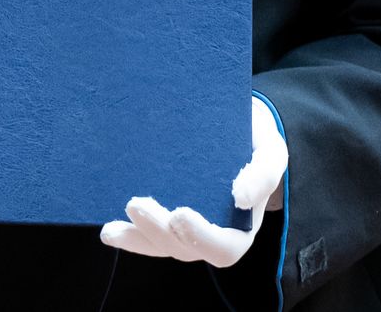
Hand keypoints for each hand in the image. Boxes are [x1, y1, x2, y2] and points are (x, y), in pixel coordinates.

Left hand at [100, 96, 288, 267]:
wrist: (240, 131)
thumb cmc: (256, 144)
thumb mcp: (271, 152)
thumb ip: (263, 173)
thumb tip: (240, 197)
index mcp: (240, 228)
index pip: (223, 247)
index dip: (200, 237)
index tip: (180, 213)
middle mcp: (211, 236)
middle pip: (183, 248)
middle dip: (158, 231)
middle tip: (136, 204)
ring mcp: (186, 231)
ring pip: (160, 246)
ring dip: (137, 238)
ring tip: (112, 228)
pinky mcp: (167, 219)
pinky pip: (147, 235)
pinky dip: (128, 235)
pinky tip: (109, 230)